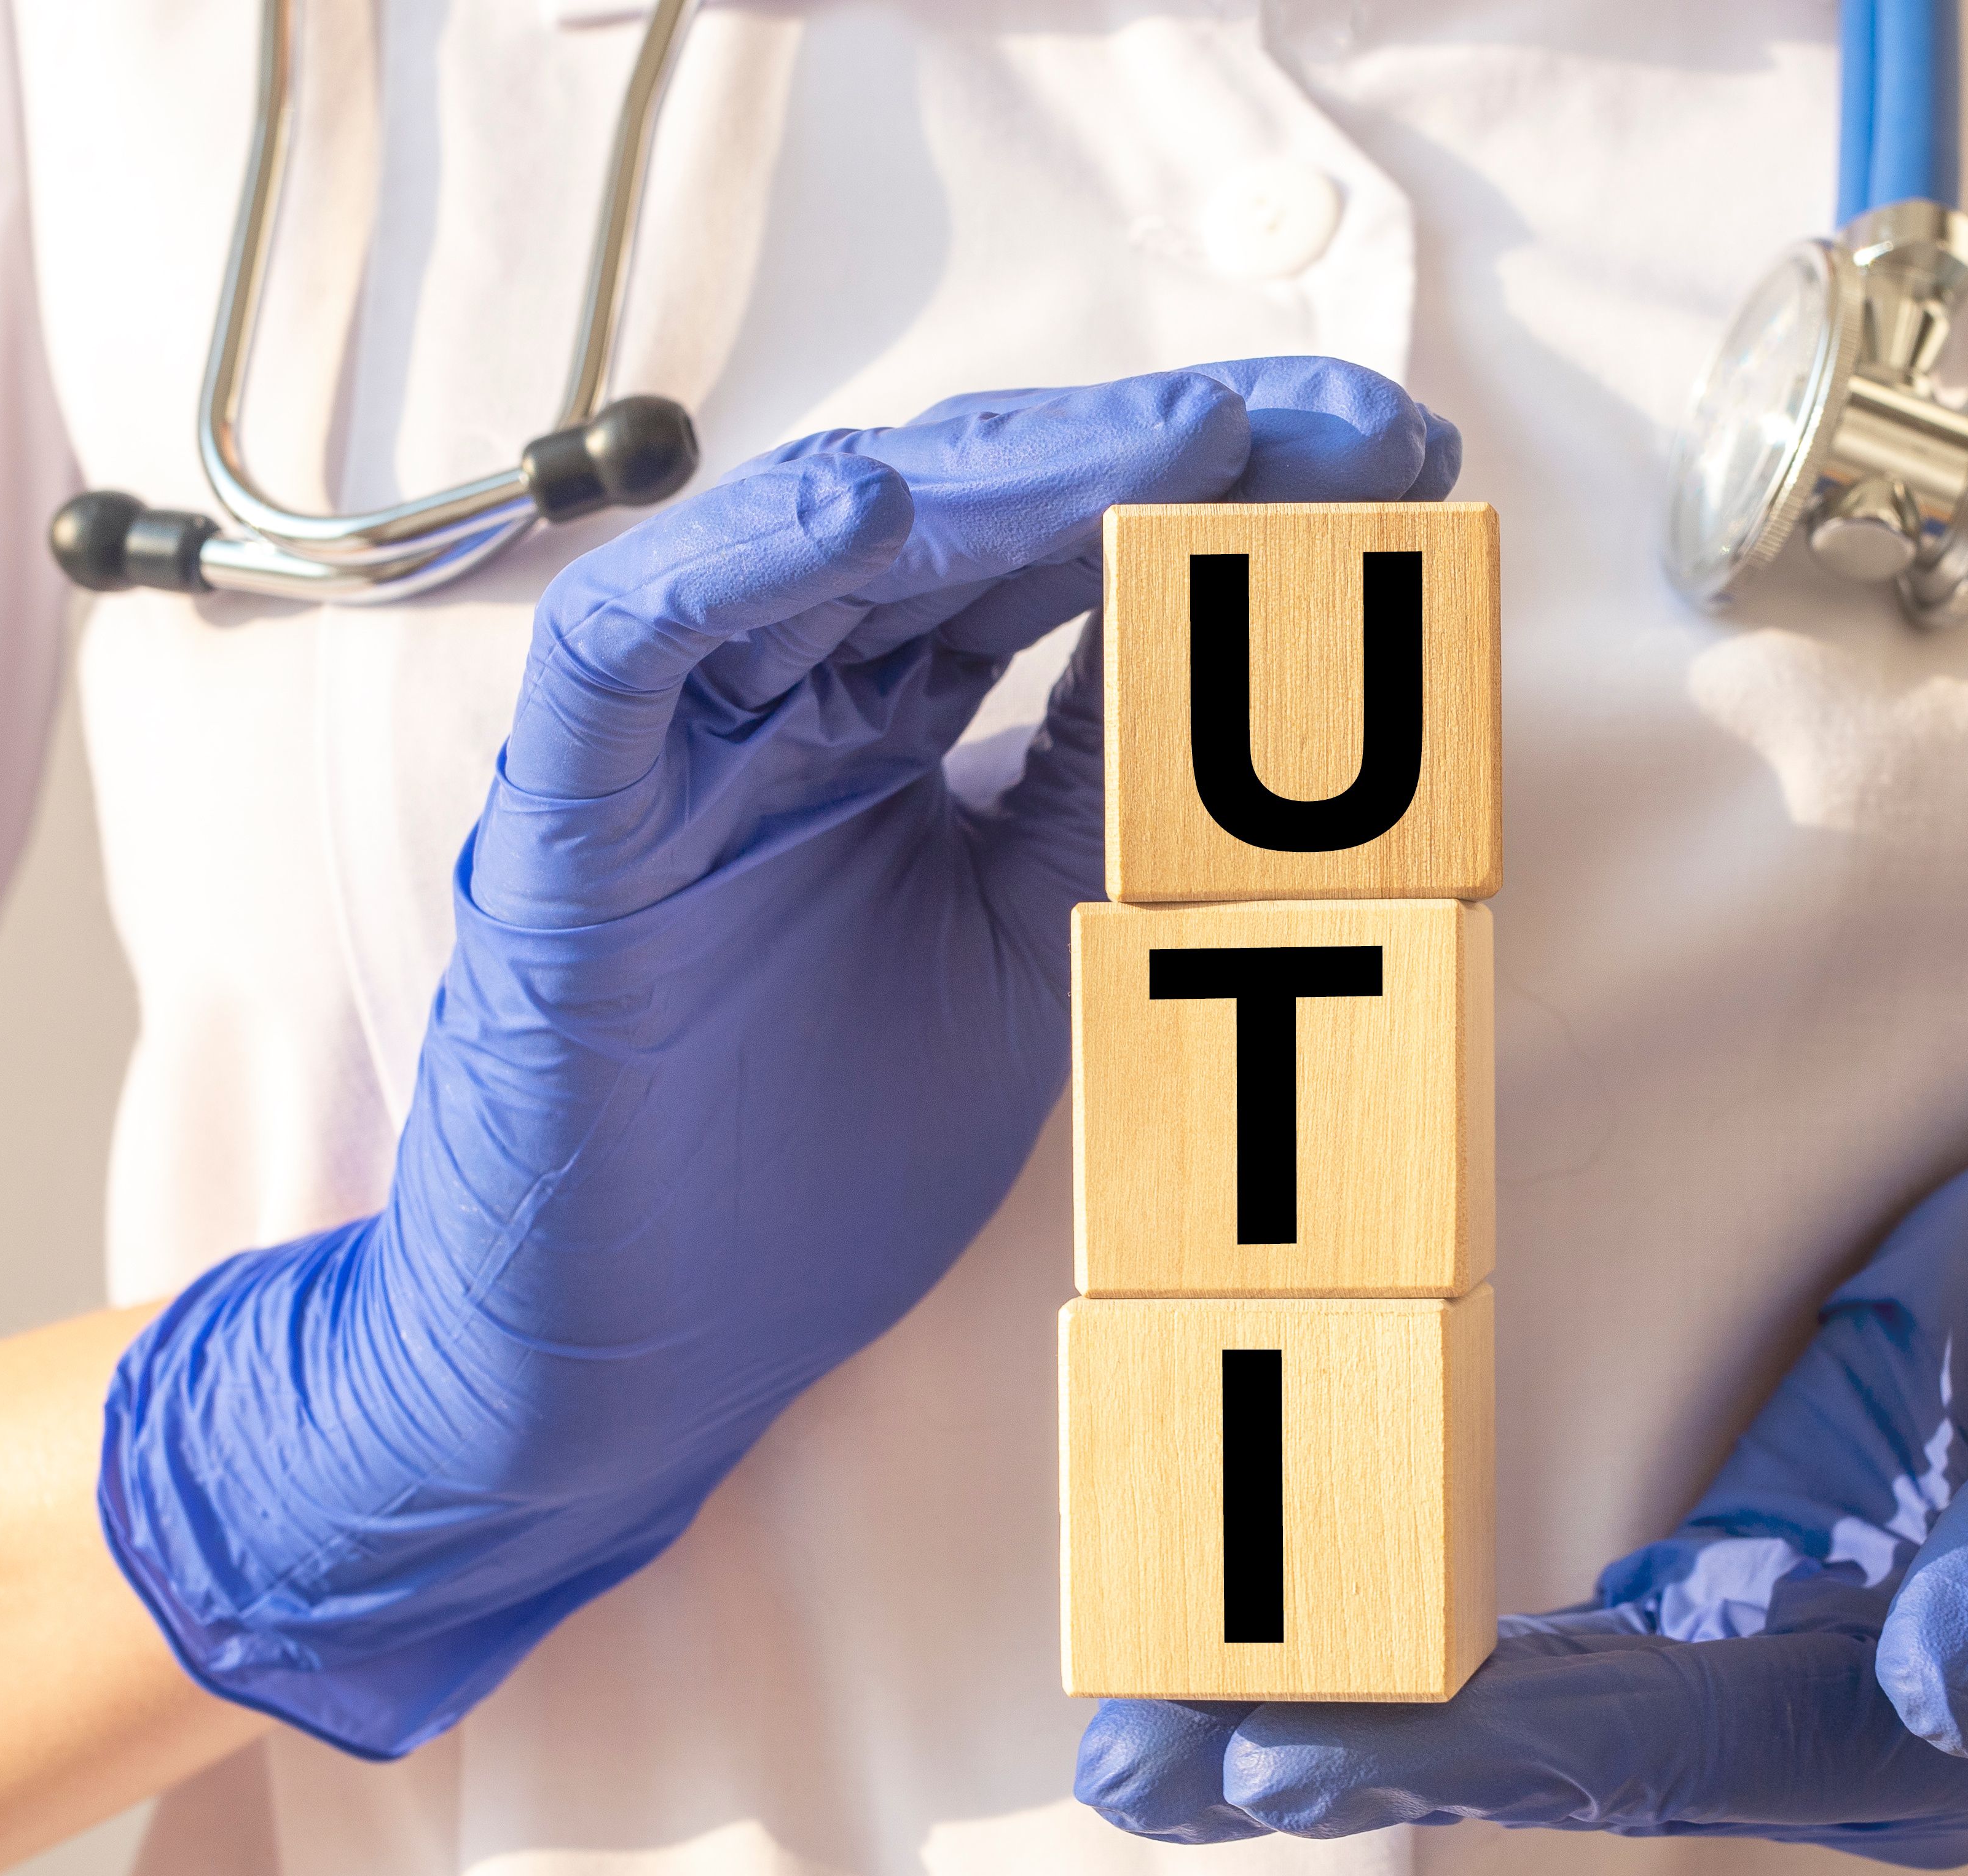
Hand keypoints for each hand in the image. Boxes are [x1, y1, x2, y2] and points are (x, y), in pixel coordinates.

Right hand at [101, 361, 1462, 1756]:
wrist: (635, 1358)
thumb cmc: (810, 1169)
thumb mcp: (1027, 946)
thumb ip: (1109, 787)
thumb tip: (1256, 636)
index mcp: (886, 723)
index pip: (1061, 555)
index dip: (1223, 499)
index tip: (1401, 468)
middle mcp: (780, 698)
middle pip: (970, 509)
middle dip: (1164, 453)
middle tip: (1353, 425)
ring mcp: (672, 746)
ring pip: (824, 540)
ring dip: (1010, 474)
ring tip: (1189, 437)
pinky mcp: (566, 816)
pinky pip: (631, 643)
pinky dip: (745, 562)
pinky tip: (881, 512)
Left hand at [1077, 1092, 1967, 1863]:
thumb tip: (1950, 1704)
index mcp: (1949, 1709)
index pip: (1644, 1730)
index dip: (1445, 1738)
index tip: (1269, 1738)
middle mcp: (1863, 1735)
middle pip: (1564, 1763)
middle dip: (1339, 1763)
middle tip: (1133, 1763)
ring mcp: (1814, 1689)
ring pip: (1551, 1738)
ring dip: (1353, 1740)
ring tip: (1155, 1744)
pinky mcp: (1775, 1618)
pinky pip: (1581, 1679)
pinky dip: (1431, 1691)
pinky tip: (1300, 1687)